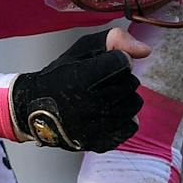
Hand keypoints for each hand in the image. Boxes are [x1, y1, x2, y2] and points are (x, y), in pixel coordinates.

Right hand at [9, 29, 149, 151]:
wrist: (37, 109)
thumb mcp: (84, 48)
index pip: (125, 63)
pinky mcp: (102, 142)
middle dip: (120, 78)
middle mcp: (93, 104)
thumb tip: (146, 51)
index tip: (101, 64)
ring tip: (103, 97)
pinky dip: (123, 118)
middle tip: (99, 82)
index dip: (115, 60)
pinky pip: (131, 125)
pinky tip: (108, 113)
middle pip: (131, 83)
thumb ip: (116, 40)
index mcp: (86, 78)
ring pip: (134, 104)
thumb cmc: (61, 74)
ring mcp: (99, 126)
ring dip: (123, 98)